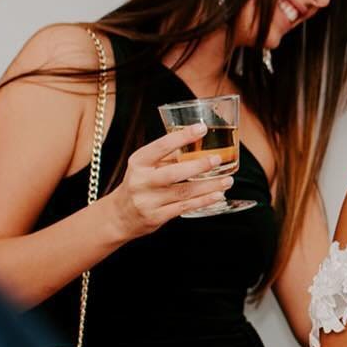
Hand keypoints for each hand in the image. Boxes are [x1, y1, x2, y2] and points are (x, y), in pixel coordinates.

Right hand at [106, 123, 234, 238]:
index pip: (161, 147)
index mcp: (139, 162)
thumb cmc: (139, 184)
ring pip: (183, 192)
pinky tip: (218, 196)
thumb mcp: (145, 166)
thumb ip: (168, 156)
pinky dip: (203, 201)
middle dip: (199, 166)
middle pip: (173, 173)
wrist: (120, 215)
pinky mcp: (156, 217)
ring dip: (208, 186)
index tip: (202, 129)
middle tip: (218, 159)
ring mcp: (148, 201)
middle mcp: (141, 181)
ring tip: (227, 180)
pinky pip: (184, 208)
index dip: (182, 137)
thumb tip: (198, 142)